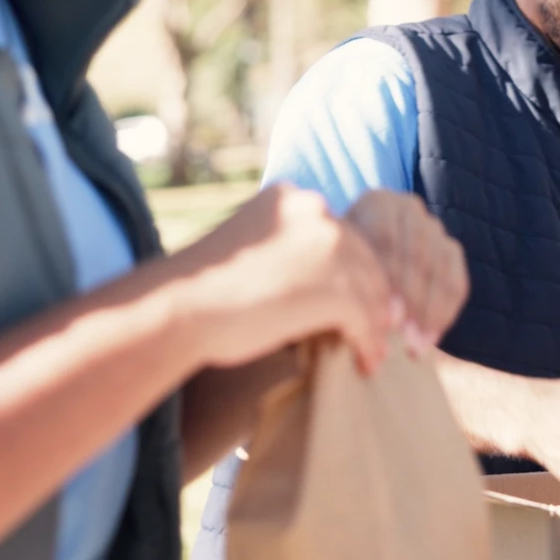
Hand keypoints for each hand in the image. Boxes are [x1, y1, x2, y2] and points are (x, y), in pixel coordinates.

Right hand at [169, 184, 396, 371]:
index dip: (351, 270)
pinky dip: (369, 342)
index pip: (339, 234)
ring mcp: (329, 247)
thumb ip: (282, 252)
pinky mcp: (335, 286)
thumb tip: (310, 282)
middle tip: (380, 328)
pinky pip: (366, 318)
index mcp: (290, 197)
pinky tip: (366, 362)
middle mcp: (315, 211)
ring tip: (374, 352)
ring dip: (376, 324)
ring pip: (371, 288)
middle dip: (372, 296)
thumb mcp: (246, 248)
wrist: (180, 306)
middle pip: (364, 257)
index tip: (356, 298)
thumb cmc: (199, 289)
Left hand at [344, 190, 469, 348]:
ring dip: (431, 314)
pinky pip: (456, 282)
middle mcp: (409, 208)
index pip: (388, 239)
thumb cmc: (337, 265)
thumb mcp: (333, 262)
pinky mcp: (451, 249)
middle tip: (404, 340)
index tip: (387, 320)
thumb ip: (340, 274)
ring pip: (440, 271)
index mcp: (377, 204)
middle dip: (413, 303)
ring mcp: (434, 227)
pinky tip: (433, 337)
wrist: (357, 255)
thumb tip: (346, 309)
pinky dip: (446, 312)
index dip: (390, 281)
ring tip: (418, 347)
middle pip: (417, 257)